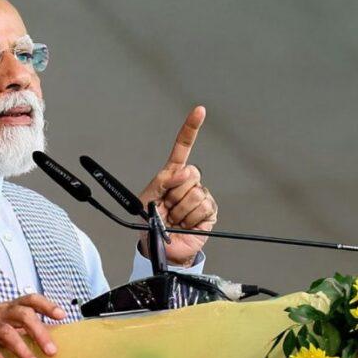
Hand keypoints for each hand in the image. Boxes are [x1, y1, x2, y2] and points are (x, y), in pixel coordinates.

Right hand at [0, 294, 65, 357]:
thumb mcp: (2, 326)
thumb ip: (21, 331)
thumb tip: (49, 343)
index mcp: (7, 307)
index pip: (29, 300)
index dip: (46, 305)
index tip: (62, 315)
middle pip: (21, 314)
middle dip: (39, 331)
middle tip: (51, 351)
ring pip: (5, 331)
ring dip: (22, 349)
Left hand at [138, 106, 217, 265]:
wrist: (161, 247)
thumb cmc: (152, 223)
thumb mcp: (147, 200)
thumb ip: (162, 182)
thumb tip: (184, 173)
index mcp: (172, 175)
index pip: (182, 148)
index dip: (191, 128)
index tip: (199, 110)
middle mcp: (189, 182)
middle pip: (190, 174)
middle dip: (174, 193)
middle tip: (167, 208)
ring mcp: (201, 196)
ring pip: (195, 193)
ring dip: (180, 210)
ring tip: (174, 219)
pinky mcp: (210, 211)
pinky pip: (203, 208)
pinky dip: (191, 219)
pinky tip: (186, 225)